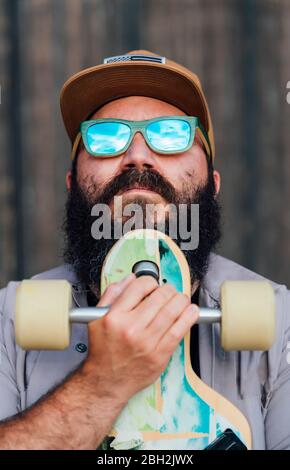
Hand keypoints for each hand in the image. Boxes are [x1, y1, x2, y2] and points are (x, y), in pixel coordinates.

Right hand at [84, 274, 197, 401]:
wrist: (106, 381)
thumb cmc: (103, 350)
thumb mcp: (96, 318)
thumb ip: (112, 295)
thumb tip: (130, 279)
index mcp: (114, 316)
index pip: (140, 286)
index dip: (150, 282)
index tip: (152, 285)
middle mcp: (131, 328)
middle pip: (160, 297)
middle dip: (168, 290)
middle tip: (169, 292)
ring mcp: (146, 342)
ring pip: (172, 311)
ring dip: (181, 300)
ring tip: (181, 299)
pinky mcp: (160, 355)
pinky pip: (179, 331)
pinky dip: (189, 317)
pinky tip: (190, 311)